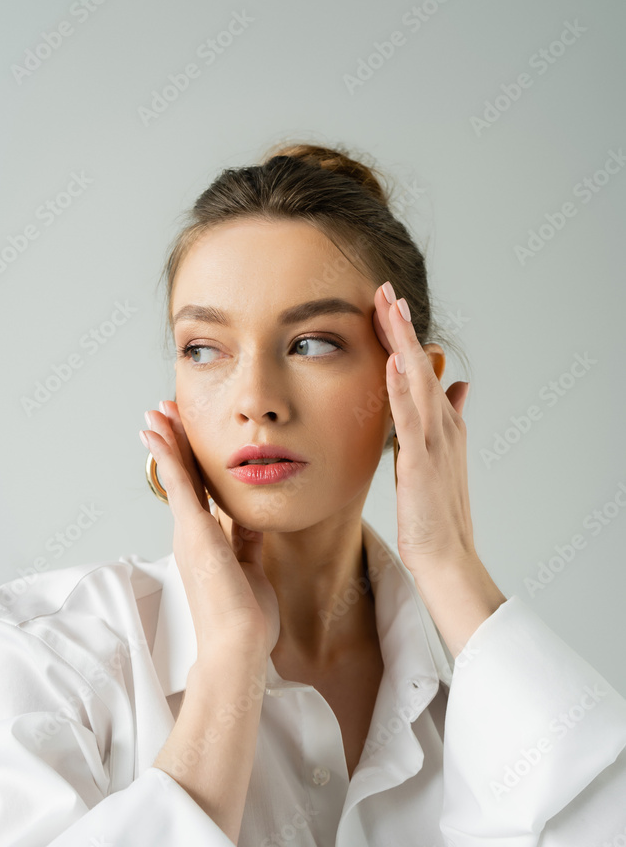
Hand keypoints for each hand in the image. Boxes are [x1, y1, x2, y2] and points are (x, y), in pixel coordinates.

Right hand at [140, 402, 280, 658]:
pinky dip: (167, 455)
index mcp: (206, 544)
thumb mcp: (251, 569)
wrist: (237, 647)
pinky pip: (177, 483)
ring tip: (157, 412)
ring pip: (177, 474)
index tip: (187, 439)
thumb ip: (248, 542)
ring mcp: (190, 531)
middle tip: (164, 414)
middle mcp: (193, 534)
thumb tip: (251, 520)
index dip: (193, 464)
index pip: (199, 493)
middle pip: (184, 478)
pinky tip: (156, 432)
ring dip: (168, 440)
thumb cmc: (246, 620)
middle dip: (176, 444)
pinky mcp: (193, 530)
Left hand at [372, 284, 475, 578]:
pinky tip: (391, 363)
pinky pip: (408, 420)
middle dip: (402, 327)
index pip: (419, 370)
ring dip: (401, 343)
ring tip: (389, 308)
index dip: (404, 337)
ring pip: (416, 381)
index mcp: (442, 424)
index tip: (388, 305)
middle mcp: (441, 425)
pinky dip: (400, 389)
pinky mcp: (421, 462)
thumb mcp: (441, 460)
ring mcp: (433, 441)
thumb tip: (458, 386)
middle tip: (386, 289)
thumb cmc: (437, 514)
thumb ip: (448, 420)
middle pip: (418, 365)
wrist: (447, 557)